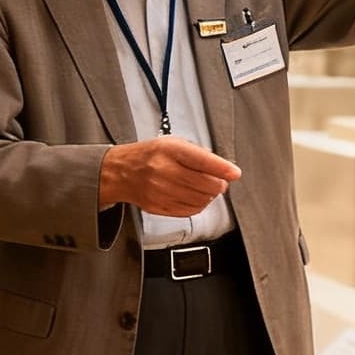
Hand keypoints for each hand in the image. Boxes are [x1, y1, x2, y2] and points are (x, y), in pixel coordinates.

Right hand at [100, 136, 241, 217]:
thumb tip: (223, 168)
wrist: (120, 172)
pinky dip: (199, 206)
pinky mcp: (159, 207)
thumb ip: (197, 154)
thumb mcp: (172, 143)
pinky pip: (189, 211)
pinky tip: (195, 197)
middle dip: (219, 184)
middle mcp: (163, 171)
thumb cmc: (148, 156)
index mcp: (168, 150)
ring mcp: (160, 191)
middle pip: (205, 184)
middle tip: (220, 181)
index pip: (203, 161)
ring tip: (206, 188)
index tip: (234, 173)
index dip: (223, 169)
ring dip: (209, 196)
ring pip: (200, 200)